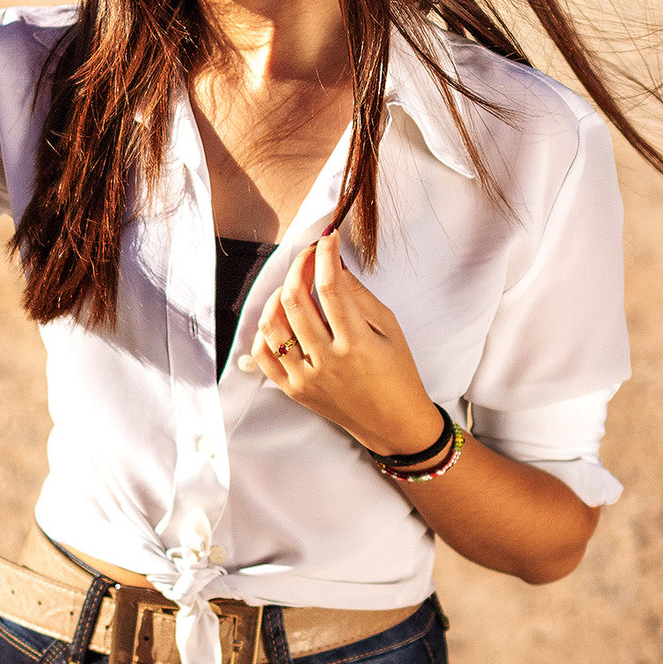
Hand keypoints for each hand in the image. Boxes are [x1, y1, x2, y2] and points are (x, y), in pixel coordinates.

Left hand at [252, 230, 442, 457]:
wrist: (395, 424)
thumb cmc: (398, 373)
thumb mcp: (390, 328)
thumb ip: (359, 294)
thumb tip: (334, 263)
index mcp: (356, 343)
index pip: (329, 286)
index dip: (324, 255)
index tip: (327, 239)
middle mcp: (327, 360)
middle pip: (294, 300)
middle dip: (298, 267)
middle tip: (309, 256)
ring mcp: (307, 378)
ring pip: (272, 325)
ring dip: (277, 295)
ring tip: (294, 286)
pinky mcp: (294, 391)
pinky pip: (263, 357)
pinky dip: (264, 332)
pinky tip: (279, 319)